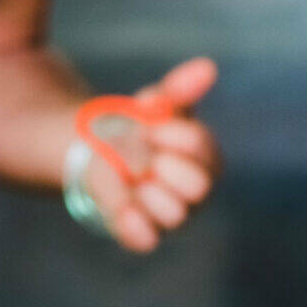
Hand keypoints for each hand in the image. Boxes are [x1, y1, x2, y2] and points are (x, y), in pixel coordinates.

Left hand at [83, 57, 220, 252]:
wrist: (98, 153)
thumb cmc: (137, 128)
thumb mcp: (155, 106)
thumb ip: (178, 90)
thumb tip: (208, 67)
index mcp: (204, 158)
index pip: (202, 148)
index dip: (171, 132)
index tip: (147, 121)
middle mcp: (193, 192)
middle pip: (199, 186)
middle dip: (168, 165)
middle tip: (145, 153)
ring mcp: (168, 215)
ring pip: (174, 214)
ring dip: (149, 191)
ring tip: (133, 177)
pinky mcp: (140, 232)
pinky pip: (145, 239)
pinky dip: (135, 225)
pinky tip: (125, 208)